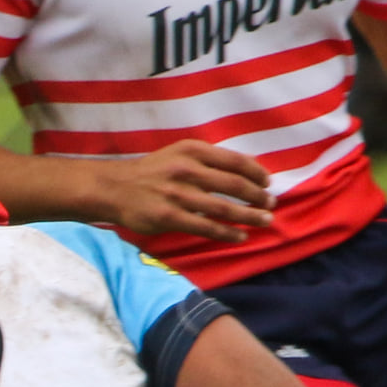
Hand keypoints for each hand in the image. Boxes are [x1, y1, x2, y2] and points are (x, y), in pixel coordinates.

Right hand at [95, 141, 273, 242]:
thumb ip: (206, 160)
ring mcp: (179, 195)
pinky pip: (207, 227)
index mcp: (192, 150)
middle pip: (235, 184)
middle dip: (258, 196)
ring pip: (224, 208)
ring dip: (250, 215)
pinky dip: (228, 233)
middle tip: (271, 204)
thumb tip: (242, 171)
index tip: (268, 182)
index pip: (235, 160)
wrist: (115, 188)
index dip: (256, 172)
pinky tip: (241, 236)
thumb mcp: (177, 154)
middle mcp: (187, 170)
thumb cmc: (151, 172)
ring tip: (265, 220)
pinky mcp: (170, 217)